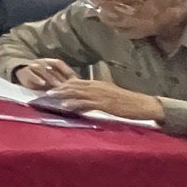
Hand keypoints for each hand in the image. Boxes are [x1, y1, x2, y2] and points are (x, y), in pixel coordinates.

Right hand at [13, 58, 78, 89]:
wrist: (20, 70)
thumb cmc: (40, 76)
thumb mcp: (51, 75)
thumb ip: (61, 78)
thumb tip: (75, 84)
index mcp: (48, 61)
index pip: (59, 63)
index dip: (67, 71)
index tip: (75, 80)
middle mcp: (41, 62)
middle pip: (52, 68)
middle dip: (60, 78)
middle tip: (68, 87)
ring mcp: (33, 66)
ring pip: (42, 70)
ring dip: (50, 78)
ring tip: (57, 86)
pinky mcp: (25, 73)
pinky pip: (31, 75)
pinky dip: (37, 79)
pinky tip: (42, 84)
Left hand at [46, 78, 165, 122]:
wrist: (141, 104)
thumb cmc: (126, 101)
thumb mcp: (109, 93)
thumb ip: (96, 93)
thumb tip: (84, 97)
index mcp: (96, 83)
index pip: (75, 81)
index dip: (62, 82)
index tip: (50, 83)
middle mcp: (96, 86)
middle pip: (73, 85)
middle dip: (58, 87)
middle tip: (45, 89)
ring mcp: (99, 94)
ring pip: (77, 92)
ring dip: (62, 94)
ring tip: (50, 96)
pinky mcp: (104, 103)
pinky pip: (86, 103)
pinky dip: (74, 103)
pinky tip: (65, 105)